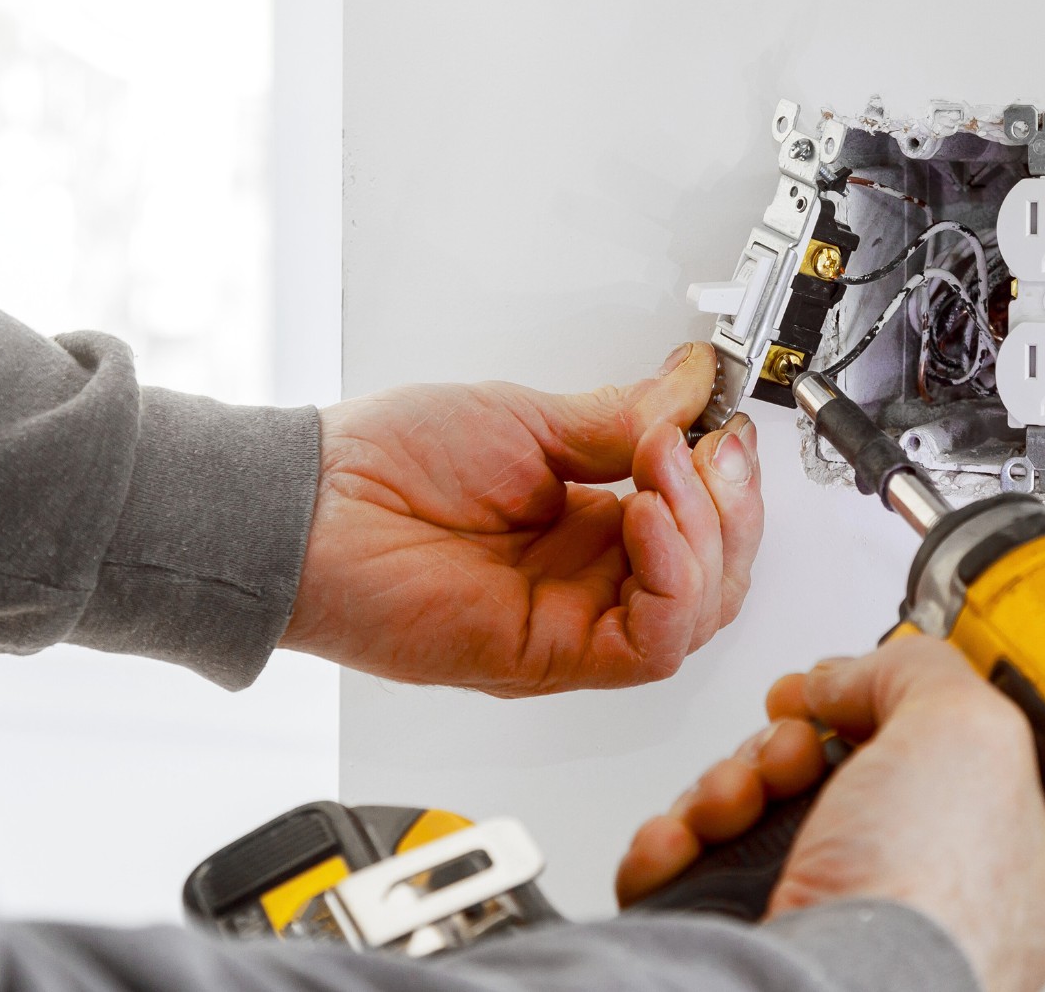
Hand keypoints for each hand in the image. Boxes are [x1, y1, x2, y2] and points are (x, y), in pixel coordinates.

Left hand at [279, 342, 762, 696]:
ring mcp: (574, 622)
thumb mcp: (525, 418)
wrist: (312, 510)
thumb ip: (620, 417)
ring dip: (706, 537)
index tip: (722, 426)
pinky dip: (671, 581)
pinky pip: (650, 645)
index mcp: (587, 524)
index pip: (701, 526)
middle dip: (732, 509)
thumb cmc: (383, 466)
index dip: (727, 482)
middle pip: (717, 577)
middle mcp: (589, 581)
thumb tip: (692, 386)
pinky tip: (647, 521)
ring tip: (663, 469)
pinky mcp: (552, 657)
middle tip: (708, 448)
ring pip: (698, 614)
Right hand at [616, 638, 1044, 991]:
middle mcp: (907, 890)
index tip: (834, 687)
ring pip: (748, 817)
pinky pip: (688, 872)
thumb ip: (920, 672)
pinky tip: (681, 841)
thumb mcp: (967, 730)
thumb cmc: (927, 906)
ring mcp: (823, 922)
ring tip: (731, 803)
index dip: (869, 706)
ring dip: (722, 786)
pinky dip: (670, 846)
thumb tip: (852, 673)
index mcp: (990, 849)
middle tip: (787, 754)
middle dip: (780, 745)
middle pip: (820, 774)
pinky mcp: (745, 943)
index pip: (923, 751)